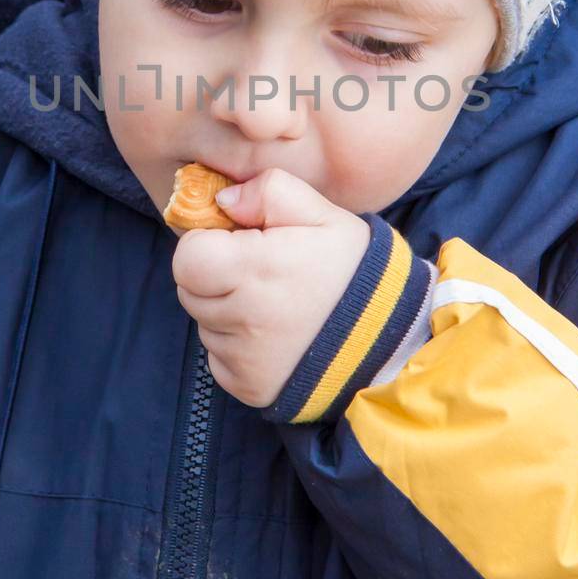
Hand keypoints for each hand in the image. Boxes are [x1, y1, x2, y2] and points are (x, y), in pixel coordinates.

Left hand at [170, 168, 370, 408]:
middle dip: (214, 275)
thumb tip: (222, 200)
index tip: (236, 242)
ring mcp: (243, 359)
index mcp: (255, 269)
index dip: (205, 244)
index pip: (186, 258)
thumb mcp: (324, 214)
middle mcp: (243, 320)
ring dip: (225, 310)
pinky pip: (219, 358)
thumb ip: (270, 191)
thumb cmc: (353, 268)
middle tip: (258, 271)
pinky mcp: (247, 387)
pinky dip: (236, 344)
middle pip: (189, 290)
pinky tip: (275, 333)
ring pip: (204, 323)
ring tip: (274, 302)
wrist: (390, 337)